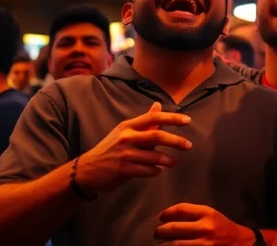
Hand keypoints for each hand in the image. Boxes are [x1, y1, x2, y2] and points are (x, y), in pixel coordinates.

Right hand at [74, 103, 190, 194]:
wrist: (87, 169)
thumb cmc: (111, 148)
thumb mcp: (125, 131)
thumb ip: (144, 121)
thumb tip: (159, 104)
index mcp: (128, 126)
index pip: (153, 118)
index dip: (172, 118)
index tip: (187, 120)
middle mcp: (126, 138)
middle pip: (157, 136)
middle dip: (176, 140)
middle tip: (189, 145)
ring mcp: (124, 154)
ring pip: (153, 156)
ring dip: (167, 160)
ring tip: (173, 162)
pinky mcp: (123, 170)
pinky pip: (147, 170)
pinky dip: (155, 171)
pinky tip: (157, 171)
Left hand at [154, 203, 255, 245]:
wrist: (240, 243)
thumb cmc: (222, 227)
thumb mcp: (211, 215)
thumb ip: (193, 214)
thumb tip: (168, 217)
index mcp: (208, 214)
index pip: (181, 209)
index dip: (167, 212)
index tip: (161, 217)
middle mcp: (205, 228)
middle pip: (173, 228)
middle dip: (160, 231)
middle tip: (157, 233)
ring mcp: (203, 244)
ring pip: (173, 244)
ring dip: (163, 244)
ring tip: (160, 243)